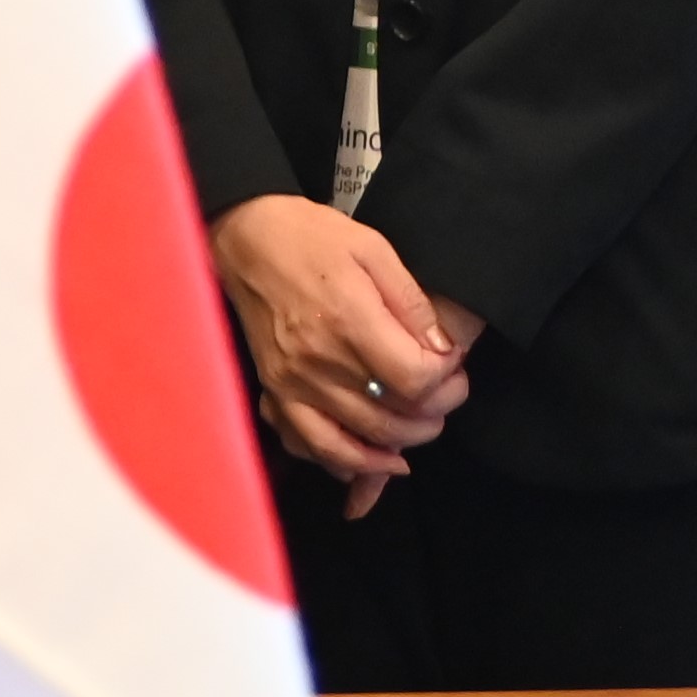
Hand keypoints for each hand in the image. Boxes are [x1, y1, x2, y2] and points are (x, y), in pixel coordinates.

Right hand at [210, 193, 471, 515]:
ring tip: (420, 423)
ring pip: (358, 440)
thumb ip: (412, 303)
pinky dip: (345, 460)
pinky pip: (310, 443)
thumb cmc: (309, 237)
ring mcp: (292, 380)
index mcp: (348, 321)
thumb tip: (442, 351)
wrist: (243, 238)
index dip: (448, 381)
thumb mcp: (373, 249)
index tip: (453, 364)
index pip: (416, 380)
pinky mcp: (275, 388)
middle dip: (434, 414)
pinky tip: (372, 457)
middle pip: (393, 418)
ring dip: (400, 442)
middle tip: (446, 393)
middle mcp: (318, 360)